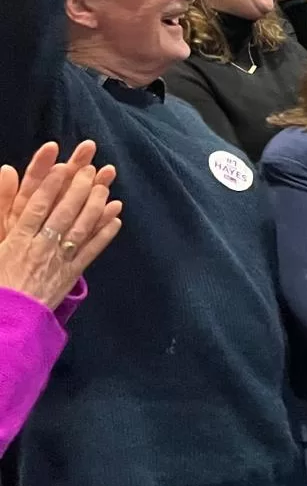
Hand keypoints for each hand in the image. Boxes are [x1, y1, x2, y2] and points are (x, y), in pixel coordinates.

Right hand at [0, 143, 121, 310]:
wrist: (7, 320)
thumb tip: (4, 173)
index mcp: (16, 241)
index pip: (35, 207)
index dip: (50, 185)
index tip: (62, 166)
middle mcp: (40, 248)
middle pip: (62, 213)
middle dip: (78, 188)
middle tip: (91, 169)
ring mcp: (57, 261)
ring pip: (79, 228)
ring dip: (94, 206)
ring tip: (105, 187)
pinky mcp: (70, 275)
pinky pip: (91, 251)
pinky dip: (105, 234)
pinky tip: (116, 218)